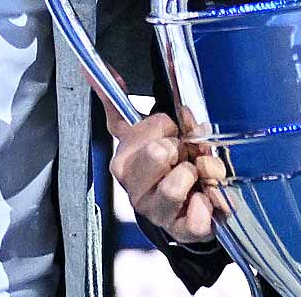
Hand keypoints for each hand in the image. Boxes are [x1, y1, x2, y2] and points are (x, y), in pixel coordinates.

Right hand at [92, 73, 225, 244]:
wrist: (186, 208)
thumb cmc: (165, 164)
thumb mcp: (144, 131)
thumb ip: (118, 101)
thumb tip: (90, 69)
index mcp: (124, 162)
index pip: (146, 127)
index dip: (164, 126)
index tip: (169, 131)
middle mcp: (136, 189)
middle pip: (159, 151)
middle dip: (181, 148)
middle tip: (185, 155)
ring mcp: (158, 212)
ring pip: (179, 181)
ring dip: (199, 173)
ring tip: (200, 176)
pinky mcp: (182, 231)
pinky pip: (199, 216)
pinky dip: (211, 205)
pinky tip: (207, 198)